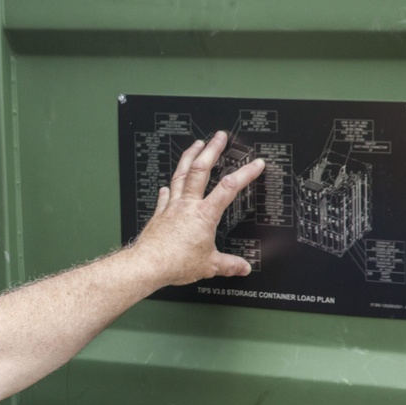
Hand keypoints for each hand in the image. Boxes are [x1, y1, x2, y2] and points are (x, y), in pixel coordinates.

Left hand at [131, 131, 264, 286]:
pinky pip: (164, 197)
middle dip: (212, 150)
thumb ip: (229, 265)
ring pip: (180, 175)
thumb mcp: (210, 265)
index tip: (256, 163)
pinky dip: (168, 189)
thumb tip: (242, 268)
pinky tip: (167, 185)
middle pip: (200, 169)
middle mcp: (187, 206)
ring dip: (189, 157)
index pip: (229, 187)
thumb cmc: (175, 263)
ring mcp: (171, 208)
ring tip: (195, 145)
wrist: (148, 265)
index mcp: (204, 214)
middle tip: (219, 136)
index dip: (246, 173)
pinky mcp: (158, 215)